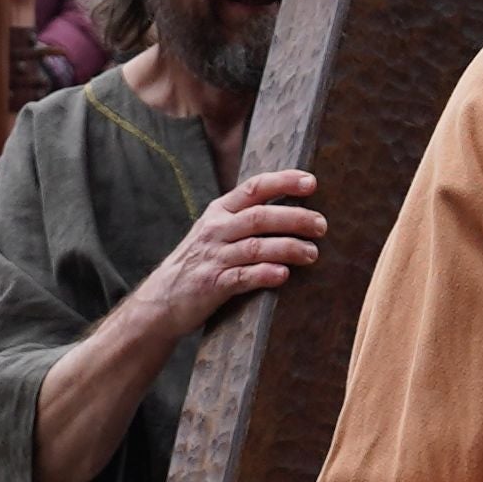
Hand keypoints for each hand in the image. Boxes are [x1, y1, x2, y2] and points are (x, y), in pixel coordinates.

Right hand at [141, 170, 326, 340]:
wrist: (161, 299)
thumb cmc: (199, 262)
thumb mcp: (215, 231)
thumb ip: (245, 218)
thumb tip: (292, 208)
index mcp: (219, 212)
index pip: (254, 188)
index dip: (283, 182)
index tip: (311, 182)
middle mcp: (216, 230)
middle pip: (260, 217)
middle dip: (295, 218)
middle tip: (321, 225)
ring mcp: (213, 257)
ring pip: (255, 247)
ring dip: (287, 248)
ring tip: (312, 253)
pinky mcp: (212, 284)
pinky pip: (242, 277)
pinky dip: (264, 274)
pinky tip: (283, 275)